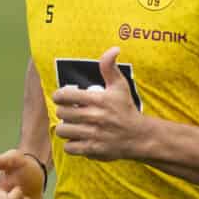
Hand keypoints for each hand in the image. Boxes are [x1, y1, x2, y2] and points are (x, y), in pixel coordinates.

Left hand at [51, 46, 147, 160]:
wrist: (139, 136)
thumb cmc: (126, 109)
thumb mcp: (120, 86)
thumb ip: (110, 67)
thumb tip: (113, 49)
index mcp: (98, 100)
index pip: (64, 96)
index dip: (59, 96)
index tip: (63, 98)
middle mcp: (94, 117)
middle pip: (62, 114)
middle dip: (63, 112)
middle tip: (69, 112)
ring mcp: (93, 134)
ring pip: (63, 131)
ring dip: (65, 128)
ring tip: (72, 126)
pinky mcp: (93, 149)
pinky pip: (70, 147)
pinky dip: (71, 144)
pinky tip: (77, 139)